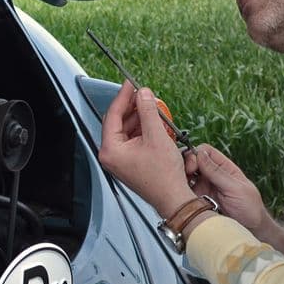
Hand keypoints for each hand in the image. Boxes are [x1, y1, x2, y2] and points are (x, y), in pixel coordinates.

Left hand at [98, 81, 197, 216]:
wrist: (173, 198)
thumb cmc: (164, 177)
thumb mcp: (157, 136)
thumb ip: (148, 111)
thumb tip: (143, 94)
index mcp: (110, 150)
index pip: (112, 115)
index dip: (123, 97)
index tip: (130, 85)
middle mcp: (111, 155)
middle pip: (118, 122)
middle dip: (132, 108)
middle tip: (144, 95)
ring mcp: (119, 160)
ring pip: (126, 130)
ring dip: (139, 118)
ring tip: (153, 109)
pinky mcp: (129, 162)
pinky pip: (132, 140)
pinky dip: (142, 130)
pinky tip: (154, 124)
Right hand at [182, 143, 269, 235]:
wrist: (250, 230)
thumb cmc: (250, 208)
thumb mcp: (236, 188)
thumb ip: (217, 172)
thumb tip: (200, 153)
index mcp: (223, 167)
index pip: (204, 151)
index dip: (195, 155)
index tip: (193, 166)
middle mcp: (211, 176)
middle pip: (191, 162)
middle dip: (185, 166)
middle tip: (184, 176)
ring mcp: (203, 188)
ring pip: (185, 177)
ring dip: (180, 179)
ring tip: (180, 187)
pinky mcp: (196, 201)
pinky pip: (184, 193)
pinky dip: (179, 192)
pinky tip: (180, 196)